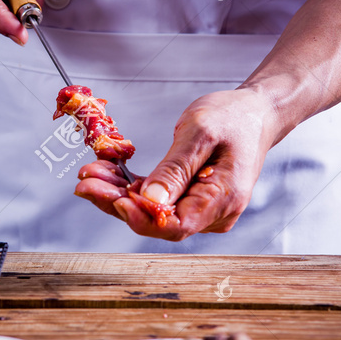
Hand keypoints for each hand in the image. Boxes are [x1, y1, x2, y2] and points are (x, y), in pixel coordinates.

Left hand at [74, 88, 278, 240]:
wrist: (254, 114)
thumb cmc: (233, 118)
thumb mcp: (201, 133)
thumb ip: (175, 169)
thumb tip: (149, 200)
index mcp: (223, 199)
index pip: (176, 225)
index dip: (141, 217)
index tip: (113, 199)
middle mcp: (213, 213)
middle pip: (158, 220)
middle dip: (117, 202)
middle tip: (86, 182)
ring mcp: (201, 209)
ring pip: (151, 211)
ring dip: (117, 194)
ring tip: (91, 174)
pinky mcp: (189, 200)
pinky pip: (155, 200)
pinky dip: (130, 188)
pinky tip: (107, 173)